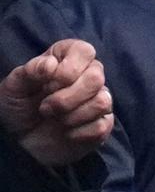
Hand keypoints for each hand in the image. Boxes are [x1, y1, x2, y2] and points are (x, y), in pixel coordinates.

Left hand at [0, 39, 114, 166]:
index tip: (47, 84)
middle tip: (46, 107)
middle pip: (96, 77)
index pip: (83, 50)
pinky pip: (102, 126)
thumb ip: (30, 70)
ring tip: (55, 119)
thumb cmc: (17, 107)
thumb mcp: (14, 86)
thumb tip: (51, 64)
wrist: (20, 140)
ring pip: (102, 102)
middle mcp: (87, 77)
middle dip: (67, 97)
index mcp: (67, 60)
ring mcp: (97, 101)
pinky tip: (66, 133)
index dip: (68, 68)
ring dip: (72, 115)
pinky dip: (78, 132)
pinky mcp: (102, 124)